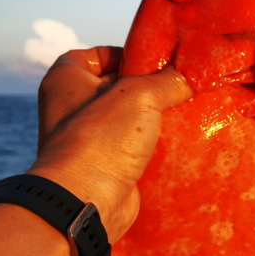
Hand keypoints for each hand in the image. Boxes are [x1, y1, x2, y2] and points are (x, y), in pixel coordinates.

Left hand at [28, 46, 191, 241]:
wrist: (85, 202)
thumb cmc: (101, 139)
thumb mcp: (140, 95)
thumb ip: (167, 82)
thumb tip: (189, 77)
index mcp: (64, 80)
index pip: (94, 55)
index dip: (123, 54)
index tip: (152, 60)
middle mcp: (70, 109)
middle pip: (114, 88)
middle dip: (145, 87)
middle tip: (176, 86)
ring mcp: (86, 140)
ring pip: (125, 121)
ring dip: (151, 120)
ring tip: (183, 113)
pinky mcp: (103, 167)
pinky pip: (130, 150)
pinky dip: (151, 148)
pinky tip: (177, 143)